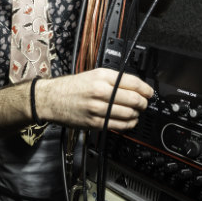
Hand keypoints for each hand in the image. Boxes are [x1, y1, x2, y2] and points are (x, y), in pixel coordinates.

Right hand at [35, 68, 153, 130]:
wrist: (51, 99)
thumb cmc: (71, 87)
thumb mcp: (92, 75)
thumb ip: (112, 79)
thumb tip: (134, 86)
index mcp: (101, 76)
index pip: (132, 82)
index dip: (146, 89)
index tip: (149, 92)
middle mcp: (100, 91)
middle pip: (134, 99)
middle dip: (144, 103)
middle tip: (145, 103)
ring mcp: (98, 108)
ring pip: (129, 113)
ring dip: (137, 114)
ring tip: (136, 112)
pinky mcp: (95, 122)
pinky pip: (119, 125)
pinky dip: (128, 124)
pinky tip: (129, 121)